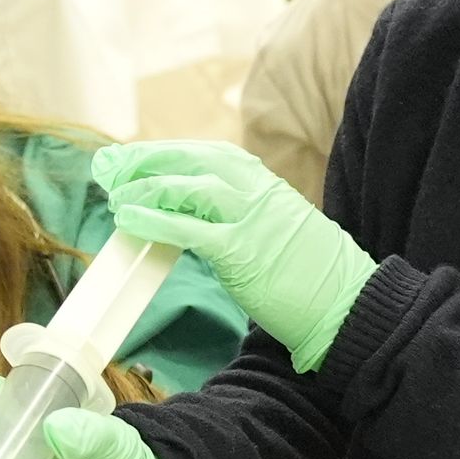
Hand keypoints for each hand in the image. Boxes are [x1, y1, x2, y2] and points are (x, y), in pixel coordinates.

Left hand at [92, 139, 377, 372]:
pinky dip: (155, 219)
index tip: (136, 156)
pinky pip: (190, 227)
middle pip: (193, 159)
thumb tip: (196, 218)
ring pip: (189, 185)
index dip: (168, 153)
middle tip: (111, 166)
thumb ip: (242, 218)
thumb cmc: (312, 278)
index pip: (209, 154)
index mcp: (266, 185)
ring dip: (146, 186)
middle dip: (147, 159)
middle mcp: (258, 192)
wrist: (348, 306)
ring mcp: (252, 218)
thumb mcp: (279, 231)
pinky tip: (129, 217)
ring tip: (116, 194)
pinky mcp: (242, 251)